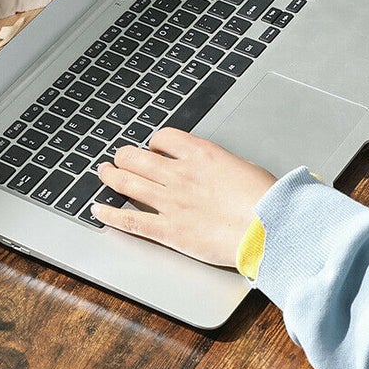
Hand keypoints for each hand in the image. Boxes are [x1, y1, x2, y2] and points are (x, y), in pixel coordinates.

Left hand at [91, 128, 275, 267]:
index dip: (153, 142)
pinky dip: (110, 214)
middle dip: (124, 156)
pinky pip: (131, 220)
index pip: (164, 138)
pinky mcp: (169, 230)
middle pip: (138, 157)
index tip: (152, 148)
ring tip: (103, 173)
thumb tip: (216, 169)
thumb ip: (221, 165)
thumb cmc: (266, 199)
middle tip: (118, 158)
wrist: (270, 227)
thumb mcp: (244, 167)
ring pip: (129, 183)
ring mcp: (171, 202)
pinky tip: (98, 209)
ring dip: (111, 176)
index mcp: (201, 154)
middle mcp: (180, 174)